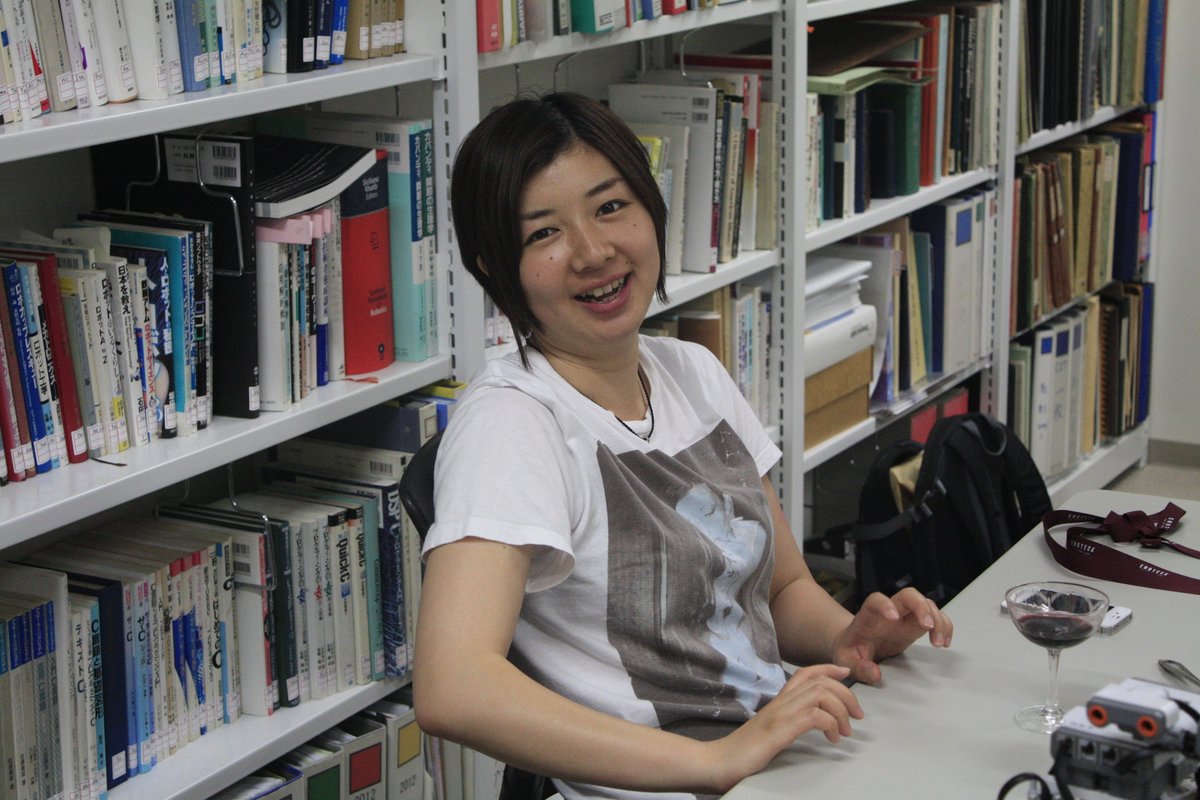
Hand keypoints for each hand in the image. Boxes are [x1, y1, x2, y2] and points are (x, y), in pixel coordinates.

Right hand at [703, 664, 863, 792]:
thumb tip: (809, 722)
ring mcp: (780, 714)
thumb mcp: (770, 730)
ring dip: (841, 711)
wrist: (719, 761)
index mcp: (778, 701)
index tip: (846, 672)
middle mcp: (780, 702)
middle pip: (820, 681)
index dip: (828, 668)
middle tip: (857, 715)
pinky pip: (814, 716)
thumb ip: (787, 721)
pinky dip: (830, 725)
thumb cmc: (743, 751)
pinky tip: (832, 739)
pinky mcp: (780, 730)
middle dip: (846, 694)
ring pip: (820, 694)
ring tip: (845, 731)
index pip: (805, 673)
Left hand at [831, 588, 952, 684]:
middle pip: (908, 595)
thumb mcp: (846, 660)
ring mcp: (905, 616)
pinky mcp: (916, 624)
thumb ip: (858, 667)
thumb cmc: (850, 649)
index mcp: (868, 616)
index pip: (876, 601)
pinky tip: (944, 642)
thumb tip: (874, 673)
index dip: (885, 605)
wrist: (855, 644)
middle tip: (928, 626)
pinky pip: (934, 617)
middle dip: (921, 607)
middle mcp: (889, 610)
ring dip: (937, 620)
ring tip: (939, 643)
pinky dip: (944, 626)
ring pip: (925, 604)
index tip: (893, 618)